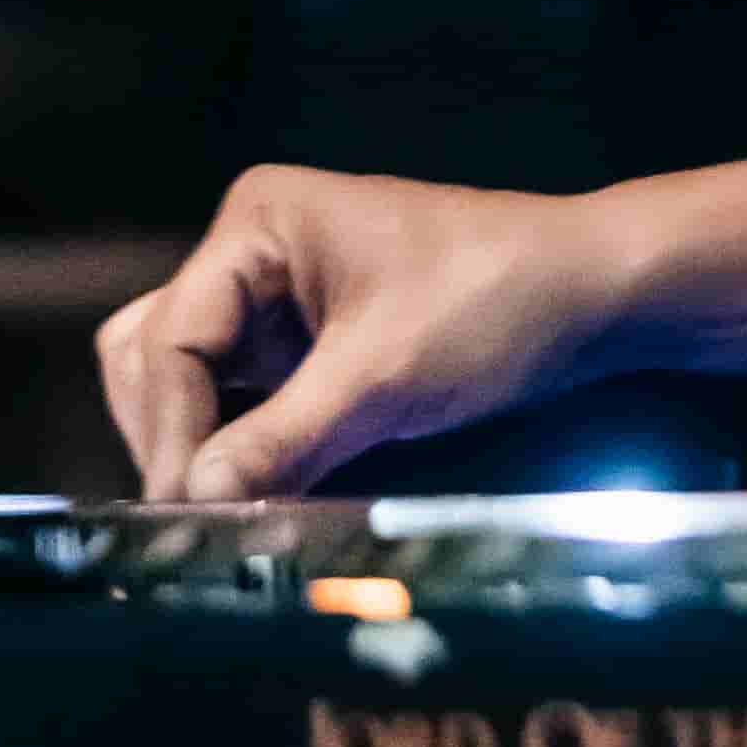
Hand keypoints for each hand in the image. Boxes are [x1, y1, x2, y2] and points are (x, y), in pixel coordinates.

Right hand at [93, 166, 631, 504]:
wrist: (588, 293)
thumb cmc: (494, 300)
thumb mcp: (383, 374)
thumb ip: (281, 440)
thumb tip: (195, 505)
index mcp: (259, 223)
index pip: (170, 338)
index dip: (170, 433)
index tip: (182, 514)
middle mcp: (253, 251)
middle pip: (157, 356)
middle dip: (171, 437)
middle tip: (196, 523)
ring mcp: (276, 299)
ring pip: (188, 383)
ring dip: (197, 448)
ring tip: (223, 518)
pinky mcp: (304, 345)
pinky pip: (238, 401)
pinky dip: (237, 449)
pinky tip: (253, 499)